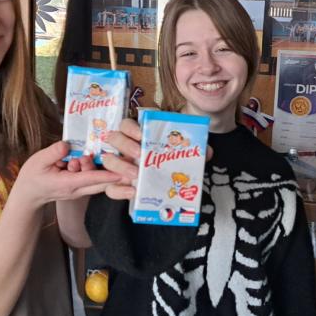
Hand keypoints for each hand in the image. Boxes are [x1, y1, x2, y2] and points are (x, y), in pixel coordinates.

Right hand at [11, 140, 120, 208]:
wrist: (28, 194)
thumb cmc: (32, 177)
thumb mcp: (38, 161)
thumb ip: (54, 152)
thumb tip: (67, 145)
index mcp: (67, 184)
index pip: (91, 179)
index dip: (107, 175)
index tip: (122, 172)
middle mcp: (77, 190)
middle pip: (101, 183)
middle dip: (111, 172)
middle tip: (110, 158)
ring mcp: (80, 191)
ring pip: (98, 182)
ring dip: (95, 168)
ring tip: (78, 158)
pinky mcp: (80, 188)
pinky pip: (93, 181)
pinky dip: (94, 170)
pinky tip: (83, 159)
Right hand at [99, 118, 215, 200]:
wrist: (169, 185)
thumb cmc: (173, 162)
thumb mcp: (184, 154)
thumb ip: (195, 150)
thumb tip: (207, 151)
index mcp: (139, 135)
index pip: (127, 124)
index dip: (132, 127)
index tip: (142, 135)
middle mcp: (126, 148)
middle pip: (114, 138)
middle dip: (125, 145)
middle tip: (140, 155)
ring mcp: (120, 166)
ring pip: (108, 160)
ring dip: (120, 166)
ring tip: (136, 175)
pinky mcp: (118, 185)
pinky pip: (110, 188)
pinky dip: (119, 190)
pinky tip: (132, 192)